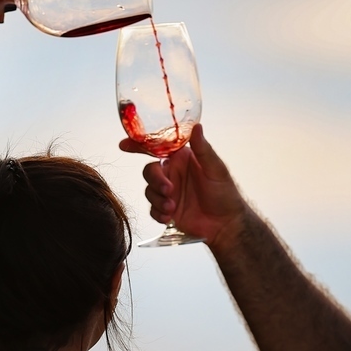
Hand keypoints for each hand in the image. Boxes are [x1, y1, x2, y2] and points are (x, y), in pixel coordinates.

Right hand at [119, 123, 245, 250]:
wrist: (226, 224)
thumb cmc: (225, 193)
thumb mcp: (216, 169)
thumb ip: (203, 149)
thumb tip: (197, 126)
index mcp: (182, 159)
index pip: (157, 148)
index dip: (139, 145)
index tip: (124, 145)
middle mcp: (172, 174)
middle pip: (149, 171)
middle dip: (155, 181)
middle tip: (168, 190)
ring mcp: (168, 192)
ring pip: (149, 191)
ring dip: (158, 199)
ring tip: (173, 208)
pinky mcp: (166, 210)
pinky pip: (152, 209)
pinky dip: (158, 213)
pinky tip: (169, 217)